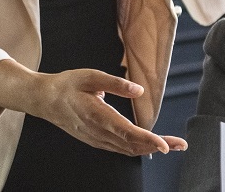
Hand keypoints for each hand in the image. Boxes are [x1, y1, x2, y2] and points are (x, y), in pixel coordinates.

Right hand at [0, 62, 186, 156]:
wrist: (43, 99)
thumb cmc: (66, 85)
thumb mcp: (90, 76)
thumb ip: (115, 83)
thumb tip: (139, 90)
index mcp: (97, 115)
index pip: (127, 132)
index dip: (147, 140)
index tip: (165, 145)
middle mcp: (97, 131)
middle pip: (132, 144)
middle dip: (158, 146)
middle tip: (181, 144)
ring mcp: (95, 138)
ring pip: (126, 149)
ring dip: (150, 148)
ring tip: (172, 145)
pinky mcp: (95, 140)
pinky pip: (119, 148)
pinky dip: (136, 148)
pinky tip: (149, 146)